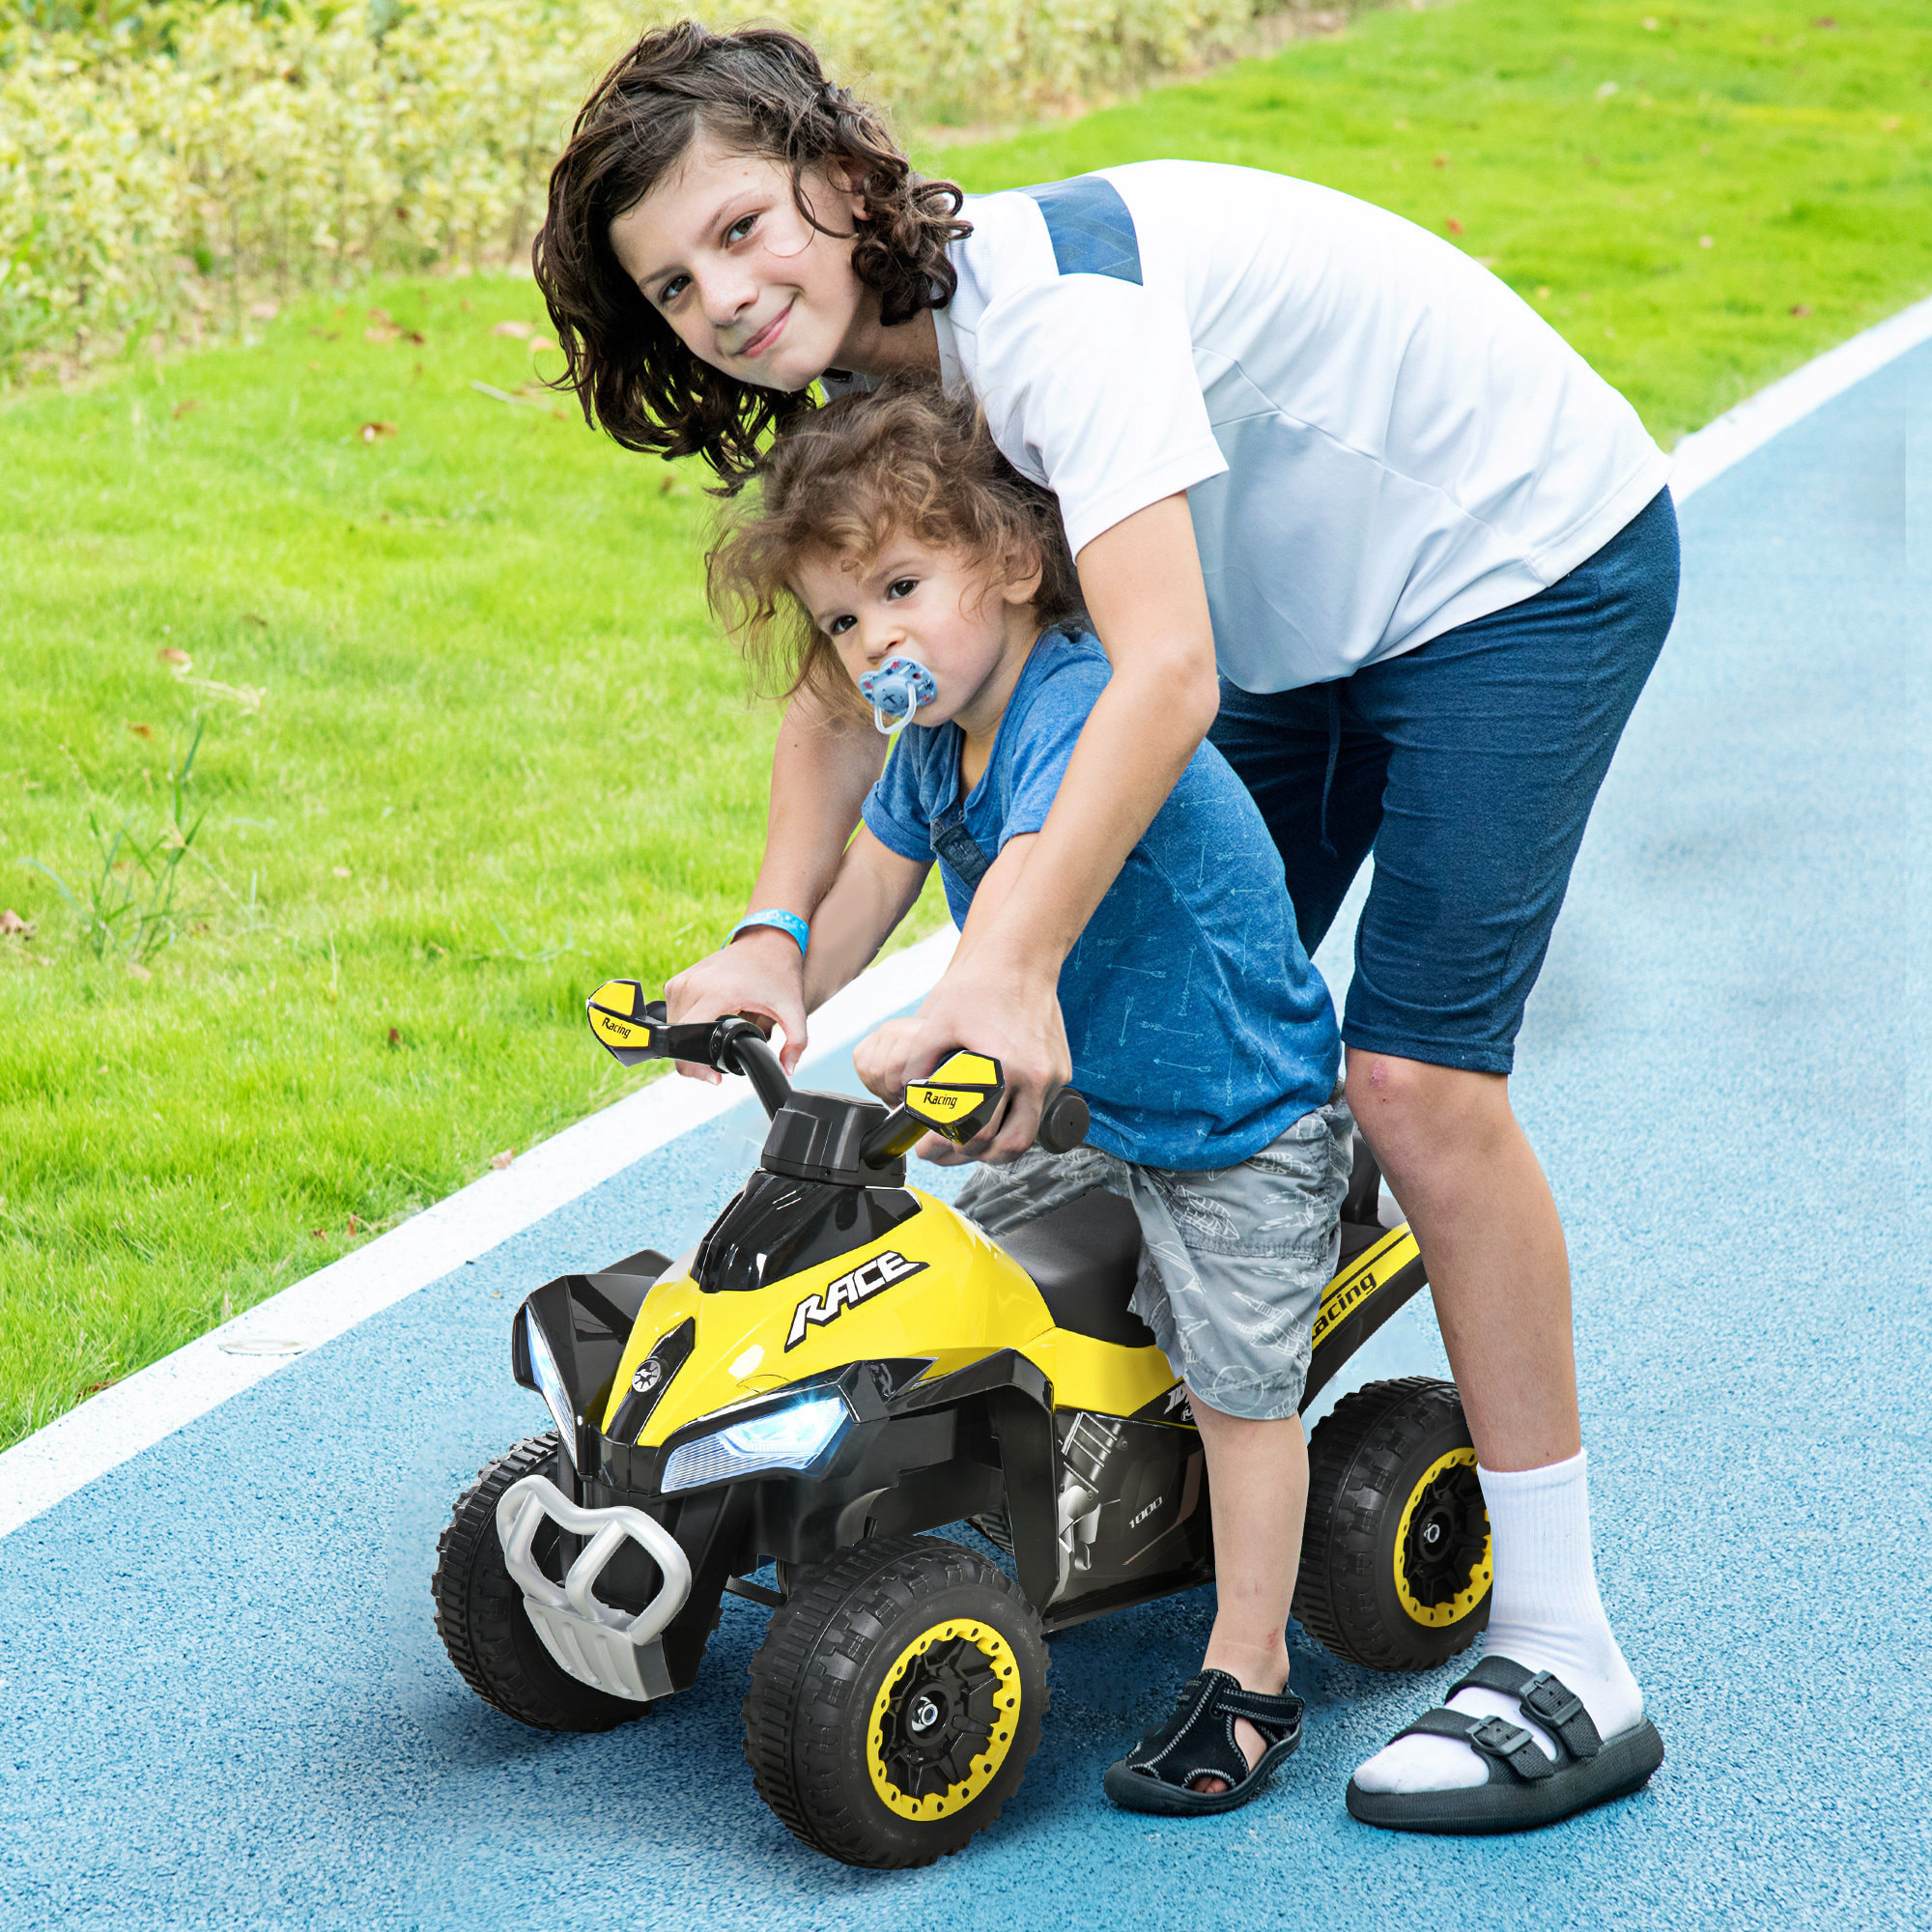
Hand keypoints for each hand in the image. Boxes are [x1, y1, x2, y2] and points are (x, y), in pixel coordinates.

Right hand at [663, 927, 807, 1080]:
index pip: (687, 1040)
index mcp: (716, 993)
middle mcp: (693, 985)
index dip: (696, 1067)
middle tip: (718, 1061)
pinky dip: (685, 1025)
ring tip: (713, 1043)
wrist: (767, 941)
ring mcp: (681, 981)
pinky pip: (673, 1014)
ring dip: (689, 1042)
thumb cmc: (777, 972)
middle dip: (695, 1058)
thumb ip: (796, 1043)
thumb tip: (787, 1070)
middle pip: (679, 1039)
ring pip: (673, 1028)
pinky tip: (706, 1025)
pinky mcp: (677, 981)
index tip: (713, 1077)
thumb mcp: (793, 1009)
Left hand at [861, 944, 1070, 1163]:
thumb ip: (917, 1063)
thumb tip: (905, 1097)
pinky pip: (1038, 1112)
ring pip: (1028, 1137)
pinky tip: (990, 1117)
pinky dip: (1014, 1122)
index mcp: (1006, 1067)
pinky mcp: (1060, 1072)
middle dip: (971, 1154)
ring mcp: (1054, 1077)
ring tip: (967, 1143)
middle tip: (943, 1151)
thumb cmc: (980, 986)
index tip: (926, 1145)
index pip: (977, 1129)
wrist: (1020, 960)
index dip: (946, 1144)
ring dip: (997, 1147)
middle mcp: (1036, 1077)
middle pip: (1008, 1145)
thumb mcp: (937, 1023)